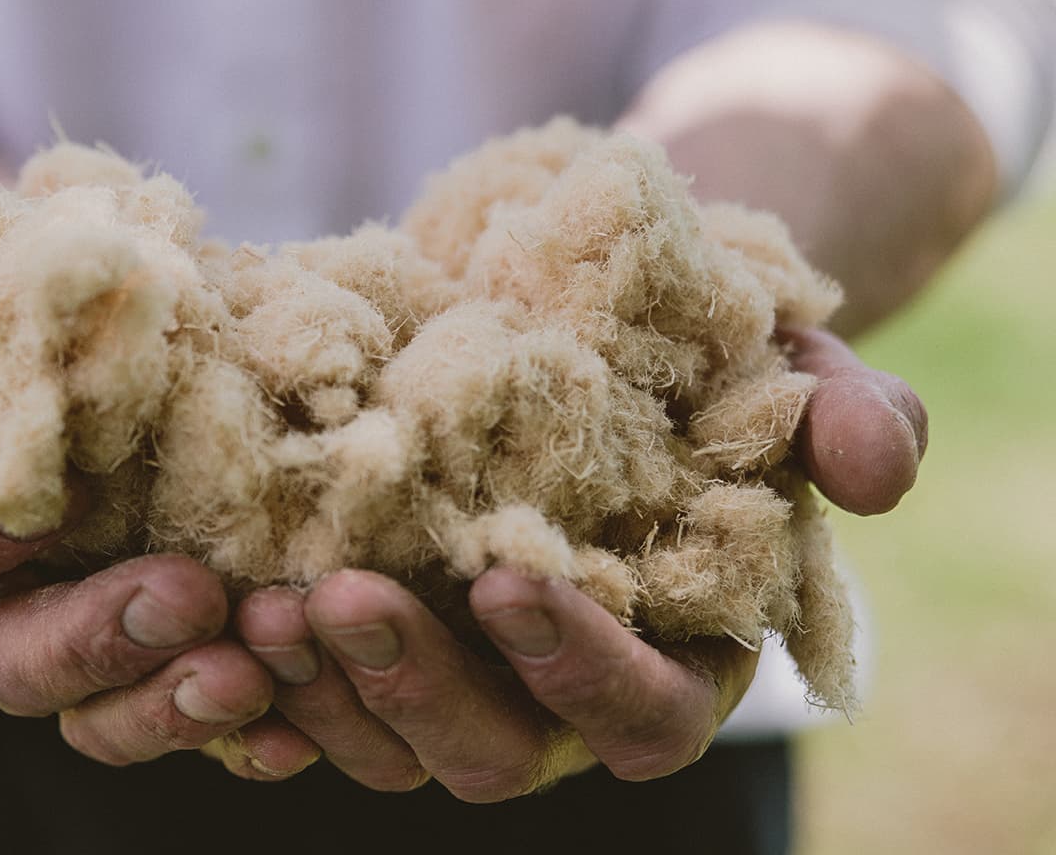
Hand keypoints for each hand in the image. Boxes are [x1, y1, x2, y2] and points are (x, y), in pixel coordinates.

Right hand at [0, 195, 275, 766]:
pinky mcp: (180, 635)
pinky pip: (204, 702)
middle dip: (97, 643)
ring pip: (109, 707)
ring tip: (254, 666)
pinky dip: (253, 720)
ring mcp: (90, 623)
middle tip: (188, 598)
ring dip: (178, 699)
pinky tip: (304, 711)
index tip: (25, 512)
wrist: (94, 303)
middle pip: (14, 660)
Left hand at [219, 329, 927, 793]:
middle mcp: (559, 697)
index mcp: (676, 661)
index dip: (579, 664)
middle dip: (415, 685)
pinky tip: (211, 609)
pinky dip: (262, 674)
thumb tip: (871, 467)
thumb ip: (851, 414)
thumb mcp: (793, 370)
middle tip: (336, 597)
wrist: (588, 332)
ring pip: (383, 741)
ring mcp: (458, 680)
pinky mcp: (373, 645)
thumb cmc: (706, 364)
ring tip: (253, 605)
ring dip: (318, 688)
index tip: (507, 578)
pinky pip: (308, 701)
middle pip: (493, 752)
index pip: (641, 713)